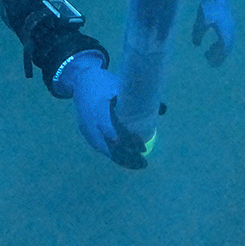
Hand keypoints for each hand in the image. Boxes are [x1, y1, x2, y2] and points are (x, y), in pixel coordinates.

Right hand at [54, 51, 146, 168]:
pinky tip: (126, 159)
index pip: (113, 130)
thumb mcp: (121, 85)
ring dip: (121, 158)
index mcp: (98, 108)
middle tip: (144, 162)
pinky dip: (113, 153)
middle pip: (109, 145)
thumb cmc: (106, 83)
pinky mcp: (86, 132)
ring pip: (105, 148)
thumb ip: (139, 98)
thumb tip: (163, 110)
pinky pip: (100, 146)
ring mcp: (86, 129)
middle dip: (127, 156)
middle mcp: (89, 121)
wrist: (81, 81)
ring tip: (138, 164)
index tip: (142, 148)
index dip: (128, 141)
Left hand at [192, 0, 234, 66]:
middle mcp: (230, 31)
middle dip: (219, 57)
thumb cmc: (209, 7)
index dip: (218, 58)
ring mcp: (230, 27)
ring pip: (227, 44)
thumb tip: (196, 44)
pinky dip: (220, 45)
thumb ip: (198, 33)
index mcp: (225, 32)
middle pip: (227, 49)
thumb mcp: (201, 21)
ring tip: (208, 52)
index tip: (210, 62)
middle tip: (209, 61)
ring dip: (219, 51)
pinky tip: (213, 45)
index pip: (224, 50)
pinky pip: (226, 38)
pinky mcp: (227, 23)